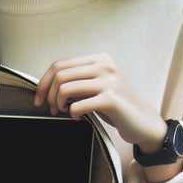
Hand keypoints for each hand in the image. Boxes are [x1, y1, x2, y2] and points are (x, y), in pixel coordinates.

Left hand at [34, 53, 165, 150]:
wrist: (143, 123)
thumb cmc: (118, 108)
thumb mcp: (97, 88)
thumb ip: (78, 81)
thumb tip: (49, 86)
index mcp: (99, 59)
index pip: (60, 64)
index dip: (43, 82)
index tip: (38, 98)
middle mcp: (105, 66)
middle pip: (60, 75)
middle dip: (48, 95)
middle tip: (52, 109)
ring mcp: (109, 81)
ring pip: (65, 88)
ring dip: (58, 104)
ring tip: (65, 112)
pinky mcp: (112, 99)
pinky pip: (78, 105)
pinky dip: (73, 114)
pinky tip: (79, 117)